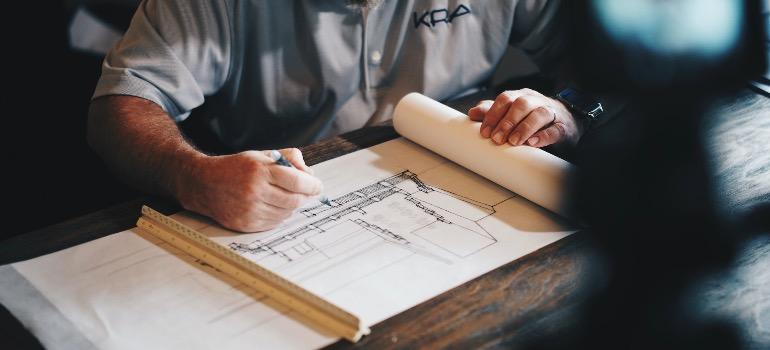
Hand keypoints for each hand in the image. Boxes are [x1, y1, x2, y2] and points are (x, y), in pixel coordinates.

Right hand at [176, 148, 322, 231]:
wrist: (204, 184)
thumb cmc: (236, 167)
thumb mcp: (261, 155)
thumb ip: (288, 158)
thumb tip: (309, 173)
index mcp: (260, 170)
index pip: (298, 182)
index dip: (313, 185)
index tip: (318, 186)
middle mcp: (255, 191)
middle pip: (295, 200)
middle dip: (304, 196)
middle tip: (306, 192)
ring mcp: (250, 210)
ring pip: (286, 213)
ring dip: (291, 206)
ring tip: (284, 196)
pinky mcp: (246, 224)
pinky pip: (274, 223)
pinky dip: (279, 215)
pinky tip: (273, 205)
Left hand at [468, 88, 582, 147]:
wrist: (564, 121)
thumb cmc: (531, 117)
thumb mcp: (511, 113)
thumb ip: (492, 112)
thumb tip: (471, 113)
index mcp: (521, 96)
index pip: (505, 99)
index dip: (493, 115)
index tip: (484, 132)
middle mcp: (535, 101)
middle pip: (521, 105)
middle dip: (507, 122)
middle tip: (497, 139)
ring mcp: (551, 112)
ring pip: (539, 114)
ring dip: (524, 128)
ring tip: (513, 142)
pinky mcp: (562, 127)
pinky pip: (555, 129)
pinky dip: (543, 136)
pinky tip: (532, 143)